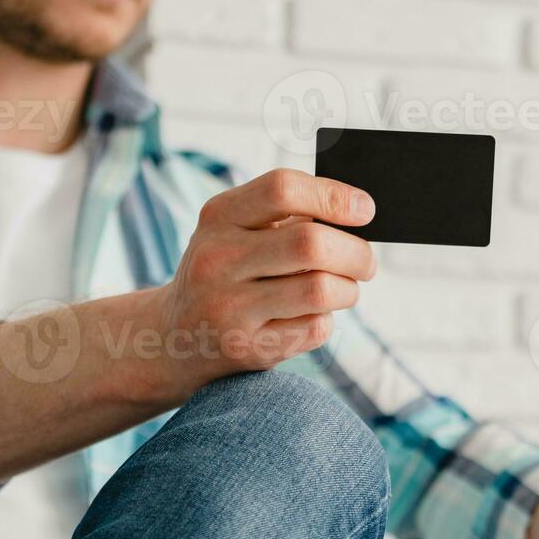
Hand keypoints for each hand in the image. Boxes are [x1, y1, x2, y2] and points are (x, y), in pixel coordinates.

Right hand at [138, 169, 377, 404]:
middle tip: (366, 263)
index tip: (365, 210)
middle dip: (356, 253)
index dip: (334, 197)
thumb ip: (287, 217)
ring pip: (320, 290)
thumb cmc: (225, 274)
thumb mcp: (235, 232)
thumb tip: (355, 213)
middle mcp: (217, 259)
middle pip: (311, 244)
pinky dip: (325, 319)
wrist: (173, 337)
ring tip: (343, 289)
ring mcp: (228, 307)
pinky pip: (314, 328)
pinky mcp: (245, 348)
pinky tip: (309, 316)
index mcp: (218, 217)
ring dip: (347, 290)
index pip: (283, 189)